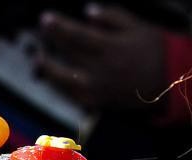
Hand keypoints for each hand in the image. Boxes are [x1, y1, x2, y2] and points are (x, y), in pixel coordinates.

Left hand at [37, 4, 164, 108]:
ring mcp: (95, 89)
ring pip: (61, 80)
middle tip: (41, 34)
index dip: (58, 27)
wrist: (167, 84)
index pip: (76, 35)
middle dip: (50, 42)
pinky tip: (50, 78)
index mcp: (110, 48)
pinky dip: (57, 85)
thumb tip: (87, 12)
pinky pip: (69, 95)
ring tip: (38, 59)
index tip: (45, 19)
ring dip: (46, 68)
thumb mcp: (138, 28)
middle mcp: (99, 70)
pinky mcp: (94, 103)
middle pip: (66, 55)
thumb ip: (112, 17)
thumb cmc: (154, 52)